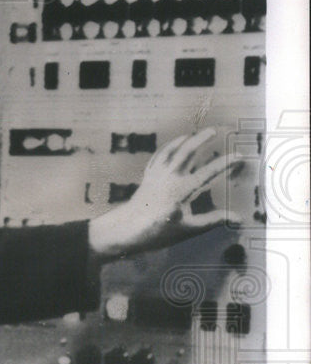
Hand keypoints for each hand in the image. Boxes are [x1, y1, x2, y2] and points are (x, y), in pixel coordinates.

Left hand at [88, 127, 244, 259]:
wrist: (124, 229)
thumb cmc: (156, 232)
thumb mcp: (187, 229)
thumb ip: (213, 220)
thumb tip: (238, 218)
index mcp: (181, 190)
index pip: (209, 172)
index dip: (226, 163)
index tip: (239, 156)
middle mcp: (168, 178)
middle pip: (187, 151)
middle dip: (202, 139)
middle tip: (215, 130)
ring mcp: (156, 175)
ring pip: (171, 151)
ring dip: (184, 140)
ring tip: (194, 134)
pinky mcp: (147, 177)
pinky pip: (158, 157)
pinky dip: (168, 148)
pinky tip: (173, 145)